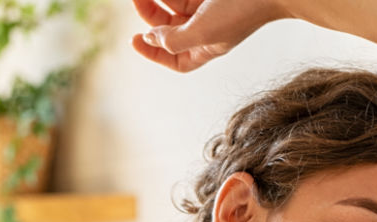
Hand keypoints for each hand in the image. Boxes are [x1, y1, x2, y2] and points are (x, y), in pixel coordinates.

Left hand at [130, 0, 289, 71]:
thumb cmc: (241, 11)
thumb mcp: (203, 33)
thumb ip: (174, 40)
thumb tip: (152, 38)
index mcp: (207, 47)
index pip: (176, 60)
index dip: (153, 53)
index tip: (135, 39)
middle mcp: (207, 29)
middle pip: (169, 29)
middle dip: (150, 15)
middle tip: (136, 0)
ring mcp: (209, 8)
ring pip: (174, 6)